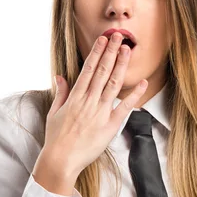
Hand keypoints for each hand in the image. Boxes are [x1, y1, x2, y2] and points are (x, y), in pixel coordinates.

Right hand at [44, 32, 147, 176]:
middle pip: (103, 71)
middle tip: (118, 36)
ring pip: (114, 84)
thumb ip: (61, 93)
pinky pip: (125, 107)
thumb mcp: (54, 113)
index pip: (88, 69)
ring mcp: (100, 112)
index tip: (103, 40)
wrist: (61, 160)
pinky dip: (135, 94)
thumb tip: (60, 76)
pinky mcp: (110, 126)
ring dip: (121, 65)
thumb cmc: (56, 138)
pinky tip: (142, 82)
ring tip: (127, 49)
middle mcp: (89, 101)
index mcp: (75, 97)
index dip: (97, 53)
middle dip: (111, 52)